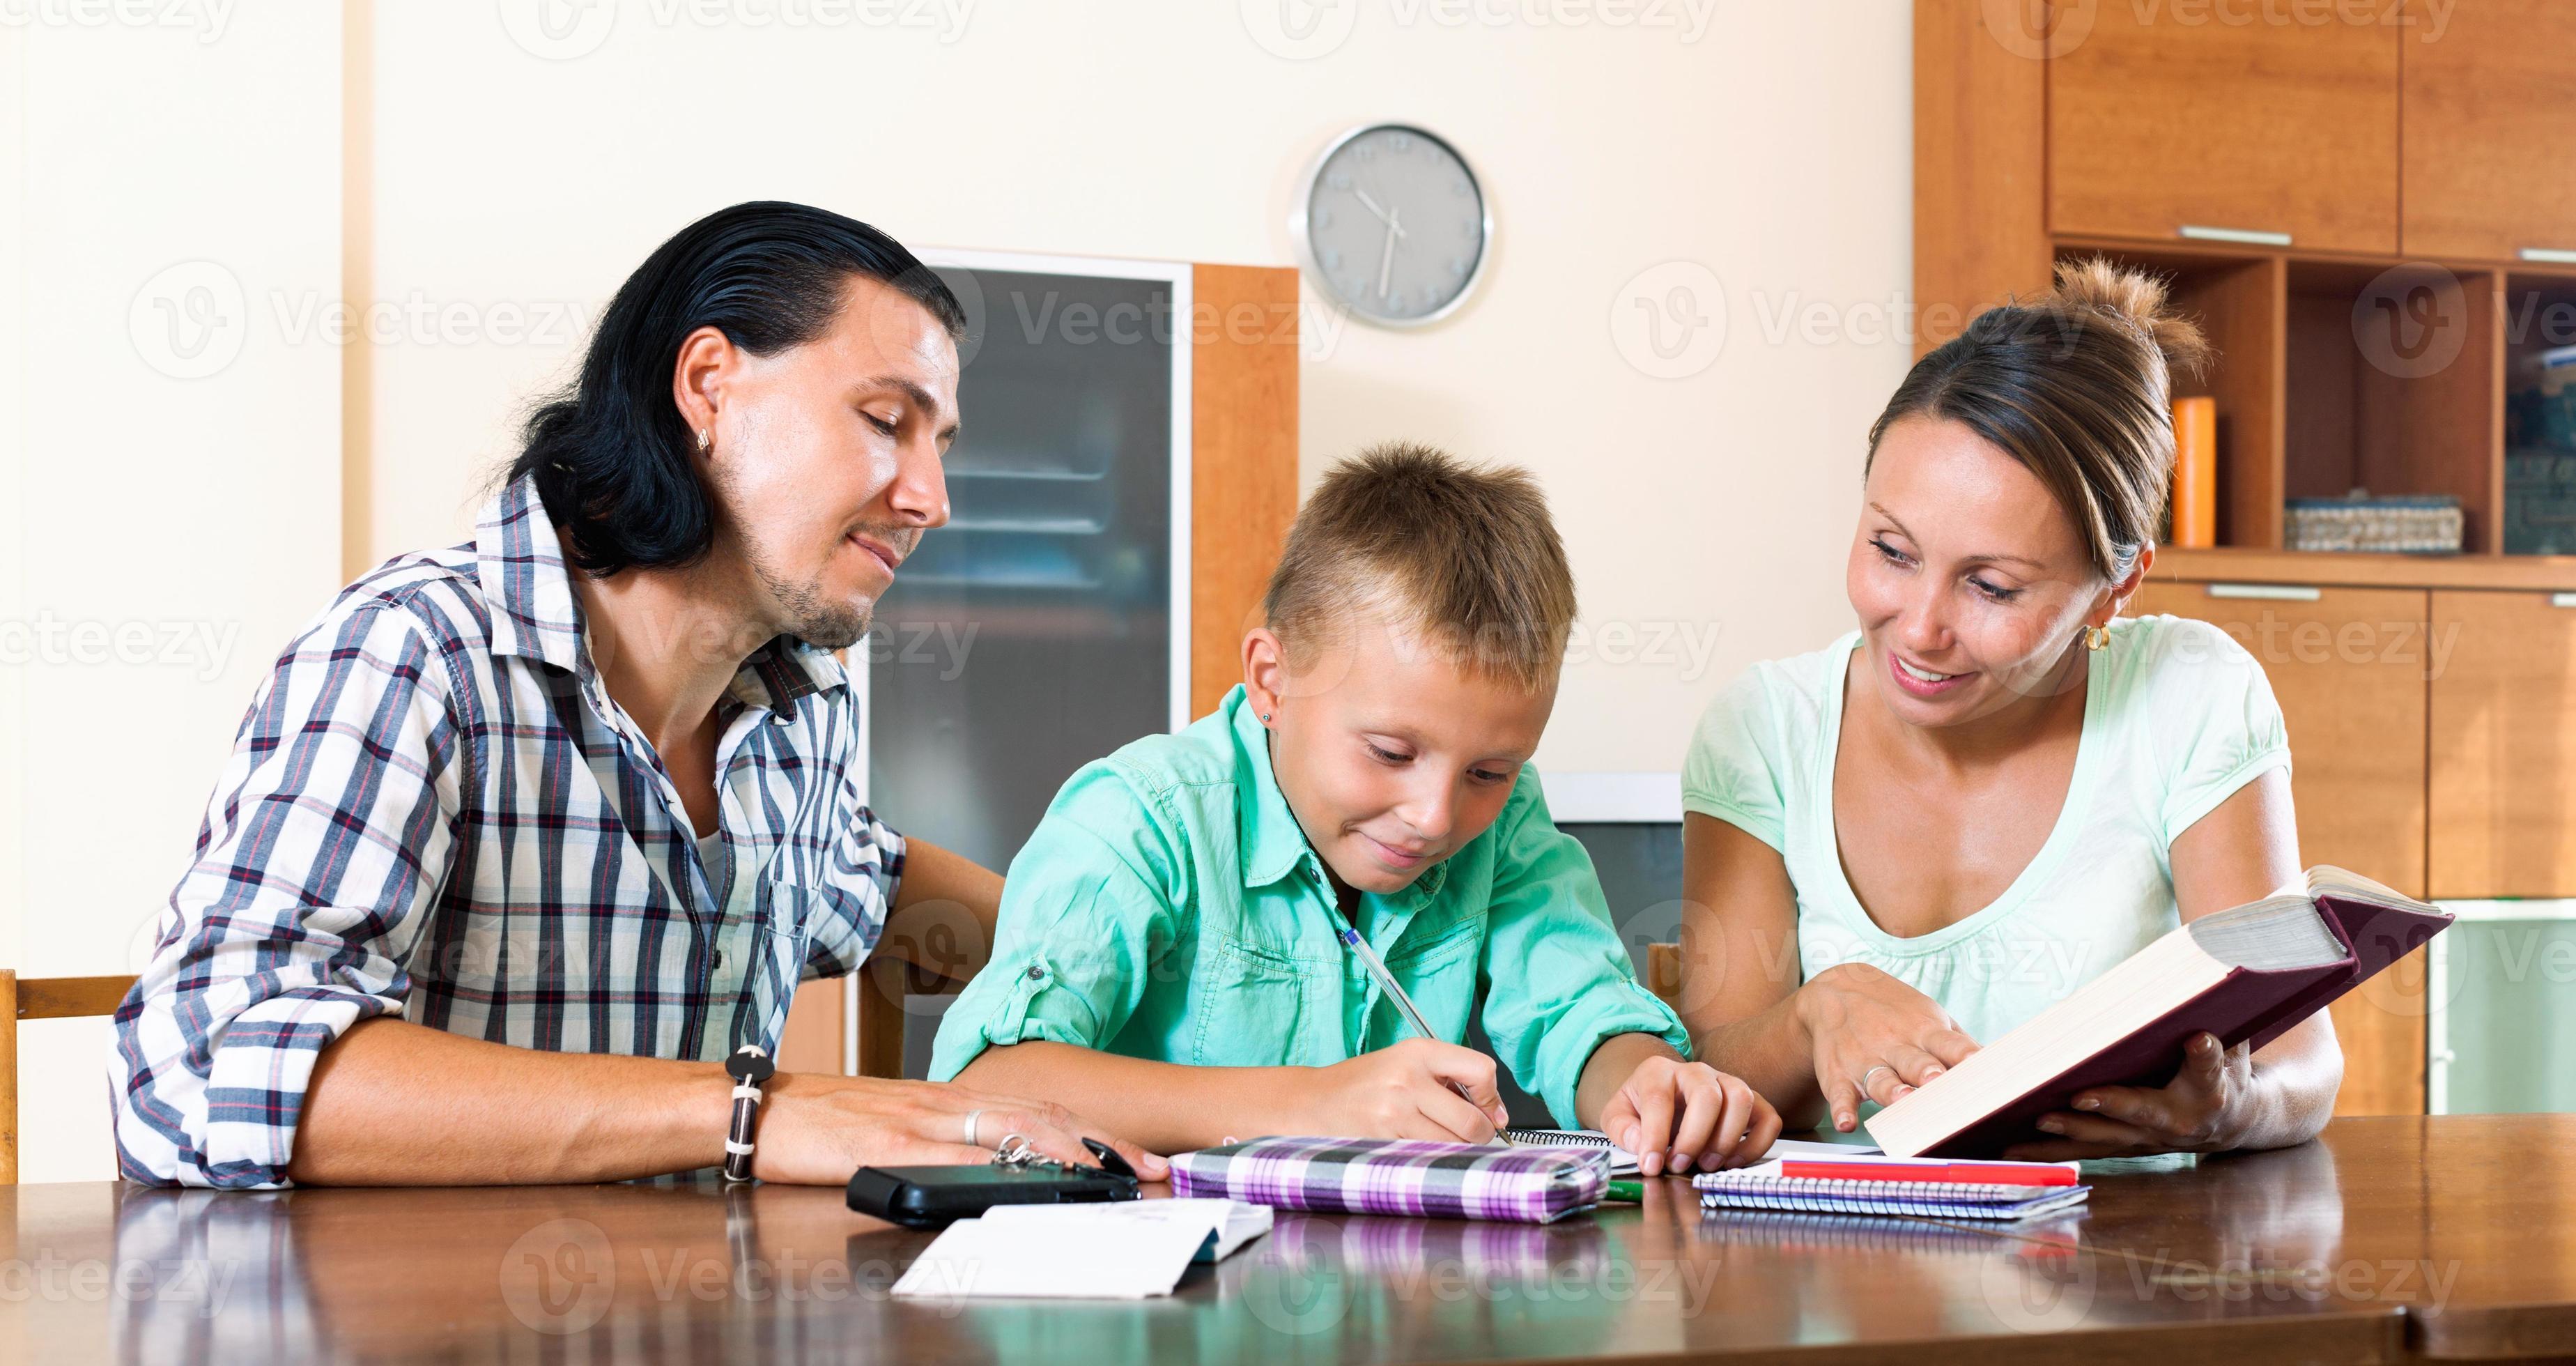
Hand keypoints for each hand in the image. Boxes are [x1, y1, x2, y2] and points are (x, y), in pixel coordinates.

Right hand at [749, 1072, 1168, 1184]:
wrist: (759, 1107)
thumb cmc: (822, 1120)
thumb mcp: (896, 1122)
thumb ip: (944, 1138)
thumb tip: (997, 1166)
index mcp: (950, 1097)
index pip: (1040, 1110)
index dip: (1095, 1132)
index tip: (1139, 1156)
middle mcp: (945, 1101)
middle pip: (1044, 1117)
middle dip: (1106, 1144)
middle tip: (1154, 1168)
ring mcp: (920, 1120)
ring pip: (1013, 1127)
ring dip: (1072, 1151)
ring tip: (1117, 1173)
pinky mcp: (889, 1141)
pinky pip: (956, 1153)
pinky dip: (1000, 1163)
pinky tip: (1031, 1175)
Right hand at [1311, 1038, 1510, 1142]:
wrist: (1311, 1102)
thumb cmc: (1362, 1085)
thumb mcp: (1405, 1064)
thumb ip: (1450, 1080)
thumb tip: (1496, 1114)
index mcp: (1419, 1051)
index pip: (1481, 1070)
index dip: (1492, 1097)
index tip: (1488, 1110)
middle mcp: (1408, 1077)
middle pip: (1472, 1120)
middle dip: (1479, 1136)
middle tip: (1469, 1137)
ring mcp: (1394, 1110)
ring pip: (1452, 1145)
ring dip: (1455, 1152)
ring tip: (1439, 1144)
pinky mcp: (1382, 1139)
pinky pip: (1426, 1159)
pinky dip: (1431, 1162)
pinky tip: (1418, 1153)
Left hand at [1597, 1056, 1781, 1175]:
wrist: (1661, 1097)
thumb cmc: (1639, 1109)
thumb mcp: (1617, 1116)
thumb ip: (1622, 1129)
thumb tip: (1642, 1145)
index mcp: (1658, 1071)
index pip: (1659, 1098)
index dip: (1655, 1135)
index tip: (1651, 1166)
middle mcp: (1696, 1071)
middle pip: (1707, 1095)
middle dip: (1694, 1137)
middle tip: (1680, 1166)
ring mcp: (1726, 1083)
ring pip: (1742, 1099)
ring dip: (1726, 1139)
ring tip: (1706, 1164)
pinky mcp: (1751, 1102)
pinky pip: (1768, 1118)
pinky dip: (1755, 1144)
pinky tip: (1732, 1162)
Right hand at [1796, 963, 1980, 1131]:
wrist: (1833, 990)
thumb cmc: (1894, 1012)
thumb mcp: (1928, 1016)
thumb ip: (1959, 1044)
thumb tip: (2002, 1068)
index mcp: (1925, 1030)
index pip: (1951, 1044)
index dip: (1966, 1056)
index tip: (1982, 1067)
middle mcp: (1896, 1044)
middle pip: (1916, 1062)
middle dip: (1928, 1073)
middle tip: (1939, 1081)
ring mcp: (1866, 1060)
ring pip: (1881, 1078)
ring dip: (1892, 1090)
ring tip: (1902, 1099)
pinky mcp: (1839, 1075)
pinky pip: (1840, 1094)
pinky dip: (1842, 1109)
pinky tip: (1845, 1122)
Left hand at [2003, 1032, 2255, 1160]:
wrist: (2231, 1122)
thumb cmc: (2227, 1070)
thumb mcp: (2234, 1043)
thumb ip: (2219, 1018)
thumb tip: (2205, 975)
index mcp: (2211, 1090)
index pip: (2210, 1070)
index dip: (2205, 1055)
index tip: (2199, 1038)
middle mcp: (2179, 1121)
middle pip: (2144, 1112)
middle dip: (2113, 1104)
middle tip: (2081, 1096)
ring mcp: (2148, 1139)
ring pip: (2107, 1137)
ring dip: (2071, 1131)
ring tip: (2037, 1121)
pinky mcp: (2125, 1146)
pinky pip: (2085, 1150)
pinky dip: (2050, 1151)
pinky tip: (2013, 1148)